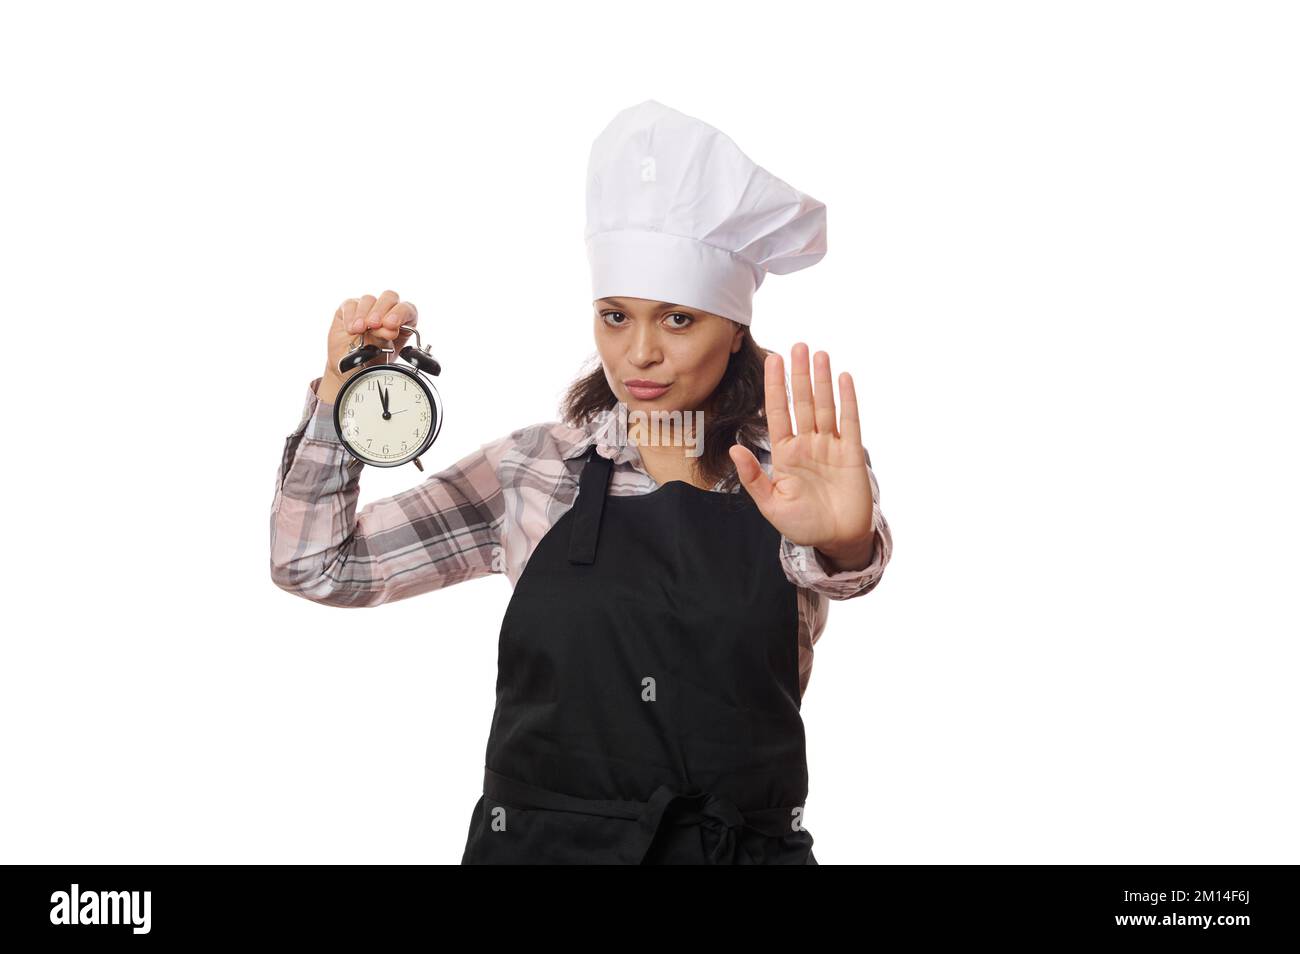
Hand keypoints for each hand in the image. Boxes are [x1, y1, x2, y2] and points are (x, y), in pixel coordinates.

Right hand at [320, 290, 418, 402]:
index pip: (407, 309)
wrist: (350, 369)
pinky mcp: (350, 308)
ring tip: (359, 330)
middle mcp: (387, 311)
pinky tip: (350, 329)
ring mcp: (369, 307)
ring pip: (369, 299)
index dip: (400, 313)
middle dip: (381, 310)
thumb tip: (390, 330)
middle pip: (389, 297)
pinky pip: (351, 304)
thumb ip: (386, 339)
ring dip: (363, 314)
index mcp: (403, 321)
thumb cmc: (372, 361)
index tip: (390, 325)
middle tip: (373, 325)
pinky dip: (350, 316)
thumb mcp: (383, 354)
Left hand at [729, 343, 875, 570]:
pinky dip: (847, 400)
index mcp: (785, 453)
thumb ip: (753, 477)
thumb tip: (734, 449)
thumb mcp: (771, 505)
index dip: (775, 387)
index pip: (777, 413)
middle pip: (801, 402)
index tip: (771, 360)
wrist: (837, 540)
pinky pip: (850, 421)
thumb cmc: (803, 525)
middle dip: (798, 375)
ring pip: (824, 406)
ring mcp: (830, 446)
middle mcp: (807, 444)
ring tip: (818, 354)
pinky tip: (843, 378)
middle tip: (796, 346)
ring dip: (821, 380)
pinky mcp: (852, 453)